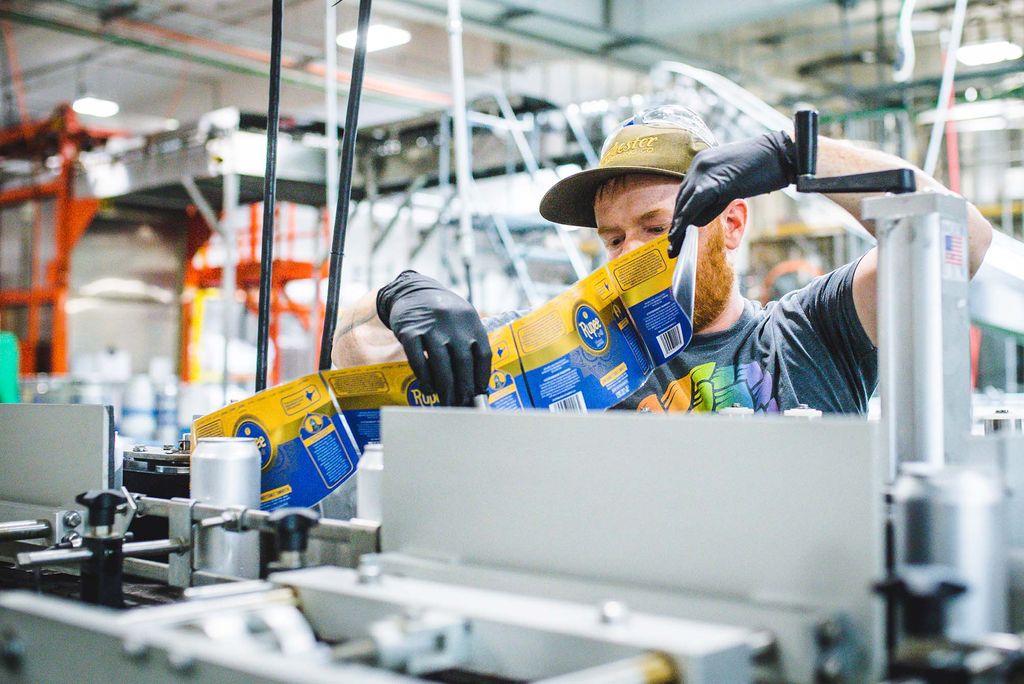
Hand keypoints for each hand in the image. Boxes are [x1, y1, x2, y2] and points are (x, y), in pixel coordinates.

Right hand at [376, 271, 491, 406]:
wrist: (412, 291)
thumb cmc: (442, 313)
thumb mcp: (462, 319)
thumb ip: (470, 343)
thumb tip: (477, 383)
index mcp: (471, 320)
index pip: (483, 353)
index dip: (482, 377)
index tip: (480, 393)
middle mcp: (452, 322)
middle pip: (462, 361)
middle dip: (464, 387)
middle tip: (463, 404)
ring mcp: (430, 326)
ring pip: (440, 363)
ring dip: (445, 387)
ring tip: (447, 401)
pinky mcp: (409, 331)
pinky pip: (417, 359)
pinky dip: (424, 377)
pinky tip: (429, 388)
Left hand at [667, 130, 796, 257]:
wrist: (782, 155)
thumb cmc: (764, 169)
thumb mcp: (732, 182)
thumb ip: (715, 197)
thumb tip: (698, 218)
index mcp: (702, 162)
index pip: (687, 191)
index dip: (682, 212)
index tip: (677, 230)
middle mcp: (698, 164)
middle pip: (682, 198)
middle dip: (677, 222)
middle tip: (673, 242)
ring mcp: (703, 171)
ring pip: (685, 203)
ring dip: (679, 226)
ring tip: (675, 245)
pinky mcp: (711, 182)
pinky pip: (693, 206)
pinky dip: (685, 222)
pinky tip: (681, 236)